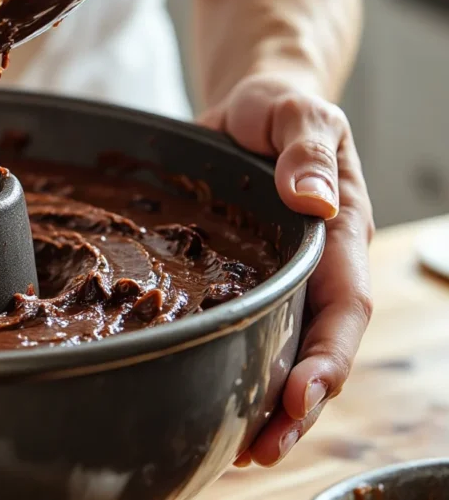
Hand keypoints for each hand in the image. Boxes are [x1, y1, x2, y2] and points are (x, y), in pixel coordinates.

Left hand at [198, 73, 374, 466]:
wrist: (249, 110)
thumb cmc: (277, 110)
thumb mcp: (295, 111)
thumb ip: (307, 149)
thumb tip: (314, 200)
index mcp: (337, 233)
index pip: (343, 304)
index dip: (328, 356)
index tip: (301, 394)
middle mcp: (316, 267)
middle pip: (318, 347)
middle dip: (299, 404)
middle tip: (262, 449)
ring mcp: (283, 280)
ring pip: (286, 353)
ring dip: (270, 406)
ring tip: (241, 451)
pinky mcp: (248, 283)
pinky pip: (251, 333)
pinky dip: (241, 374)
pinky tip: (219, 408)